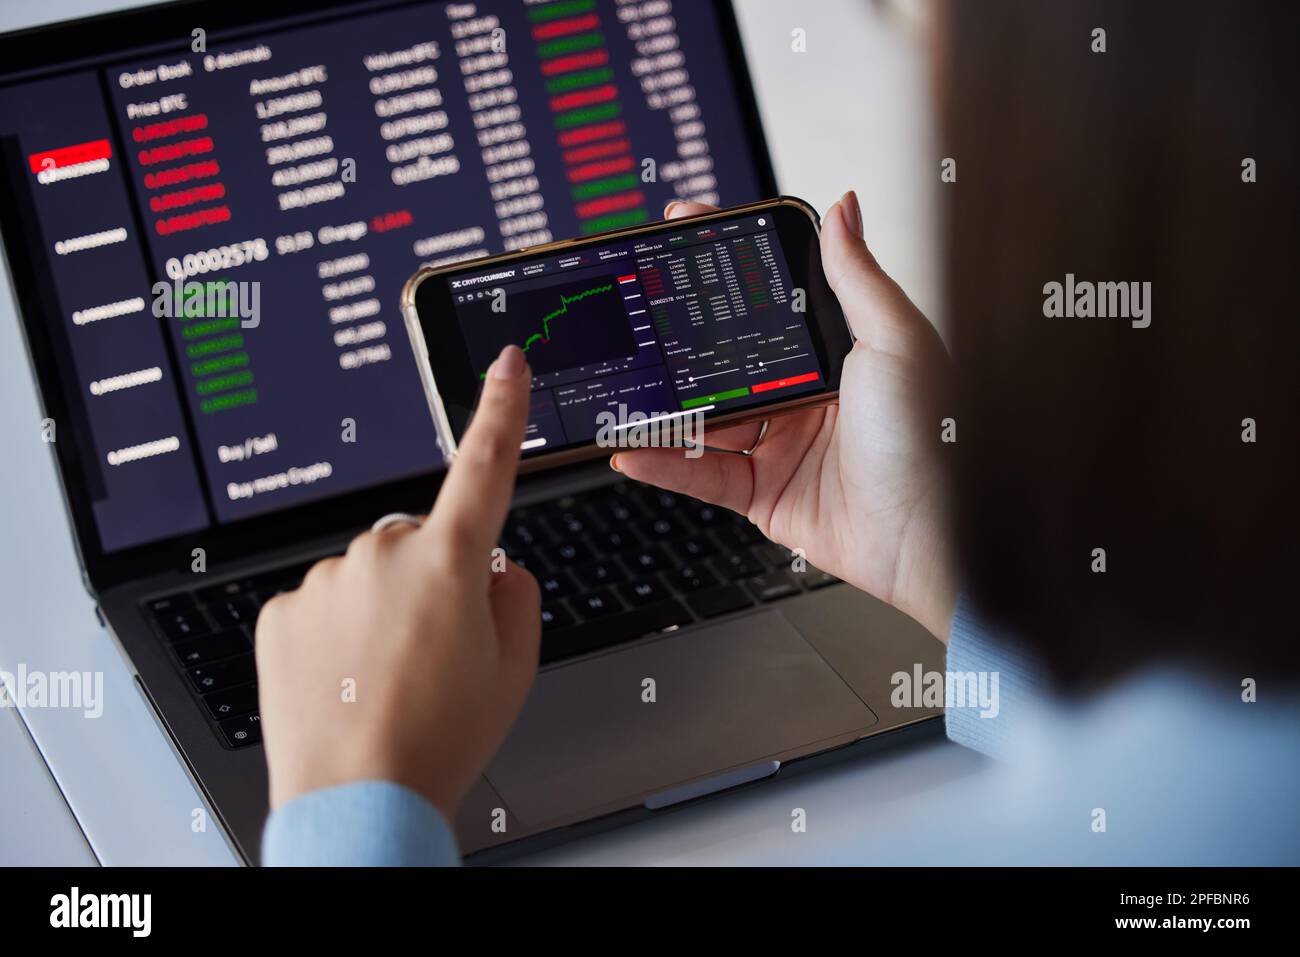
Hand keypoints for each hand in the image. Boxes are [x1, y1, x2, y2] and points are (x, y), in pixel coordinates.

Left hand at [256, 345, 540, 818]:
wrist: (358, 800)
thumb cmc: (440, 738)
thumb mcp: (515, 668)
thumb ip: (517, 596)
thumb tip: (496, 569)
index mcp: (452, 563)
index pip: (485, 467)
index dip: (502, 409)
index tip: (508, 363)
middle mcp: (384, 554)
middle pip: (419, 542)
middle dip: (431, 578)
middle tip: (432, 651)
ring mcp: (327, 578)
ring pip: (368, 574)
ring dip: (379, 608)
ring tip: (384, 676)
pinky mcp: (282, 607)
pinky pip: (323, 600)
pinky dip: (336, 630)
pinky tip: (346, 678)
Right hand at [615, 195, 956, 639]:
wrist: (928, 536)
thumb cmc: (931, 437)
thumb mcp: (896, 339)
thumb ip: (857, 275)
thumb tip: (842, 207)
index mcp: (838, 353)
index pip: (771, 298)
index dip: (726, 266)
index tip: (686, 232)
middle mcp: (806, 396)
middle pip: (728, 358)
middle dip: (680, 336)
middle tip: (637, 306)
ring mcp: (782, 445)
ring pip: (707, 417)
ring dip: (664, 405)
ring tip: (625, 383)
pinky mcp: (764, 494)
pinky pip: (703, 474)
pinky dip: (664, 463)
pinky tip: (632, 446)